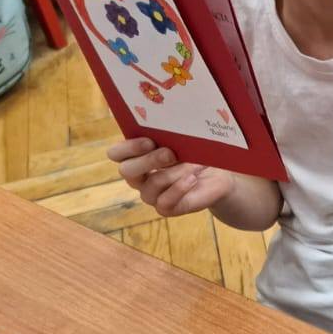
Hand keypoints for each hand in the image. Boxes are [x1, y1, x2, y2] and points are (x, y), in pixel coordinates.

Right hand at [108, 137, 234, 217]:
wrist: (217, 176)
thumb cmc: (196, 154)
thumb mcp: (183, 141)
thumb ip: (169, 135)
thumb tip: (167, 125)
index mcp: (136, 156)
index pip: (116, 153)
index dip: (128, 147)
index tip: (149, 141)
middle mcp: (138, 177)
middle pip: (127, 171)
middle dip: (149, 160)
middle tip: (170, 153)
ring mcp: (151, 195)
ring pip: (152, 184)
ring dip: (176, 172)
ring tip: (195, 164)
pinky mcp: (166, 208)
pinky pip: (164, 202)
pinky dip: (180, 188)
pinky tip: (193, 179)